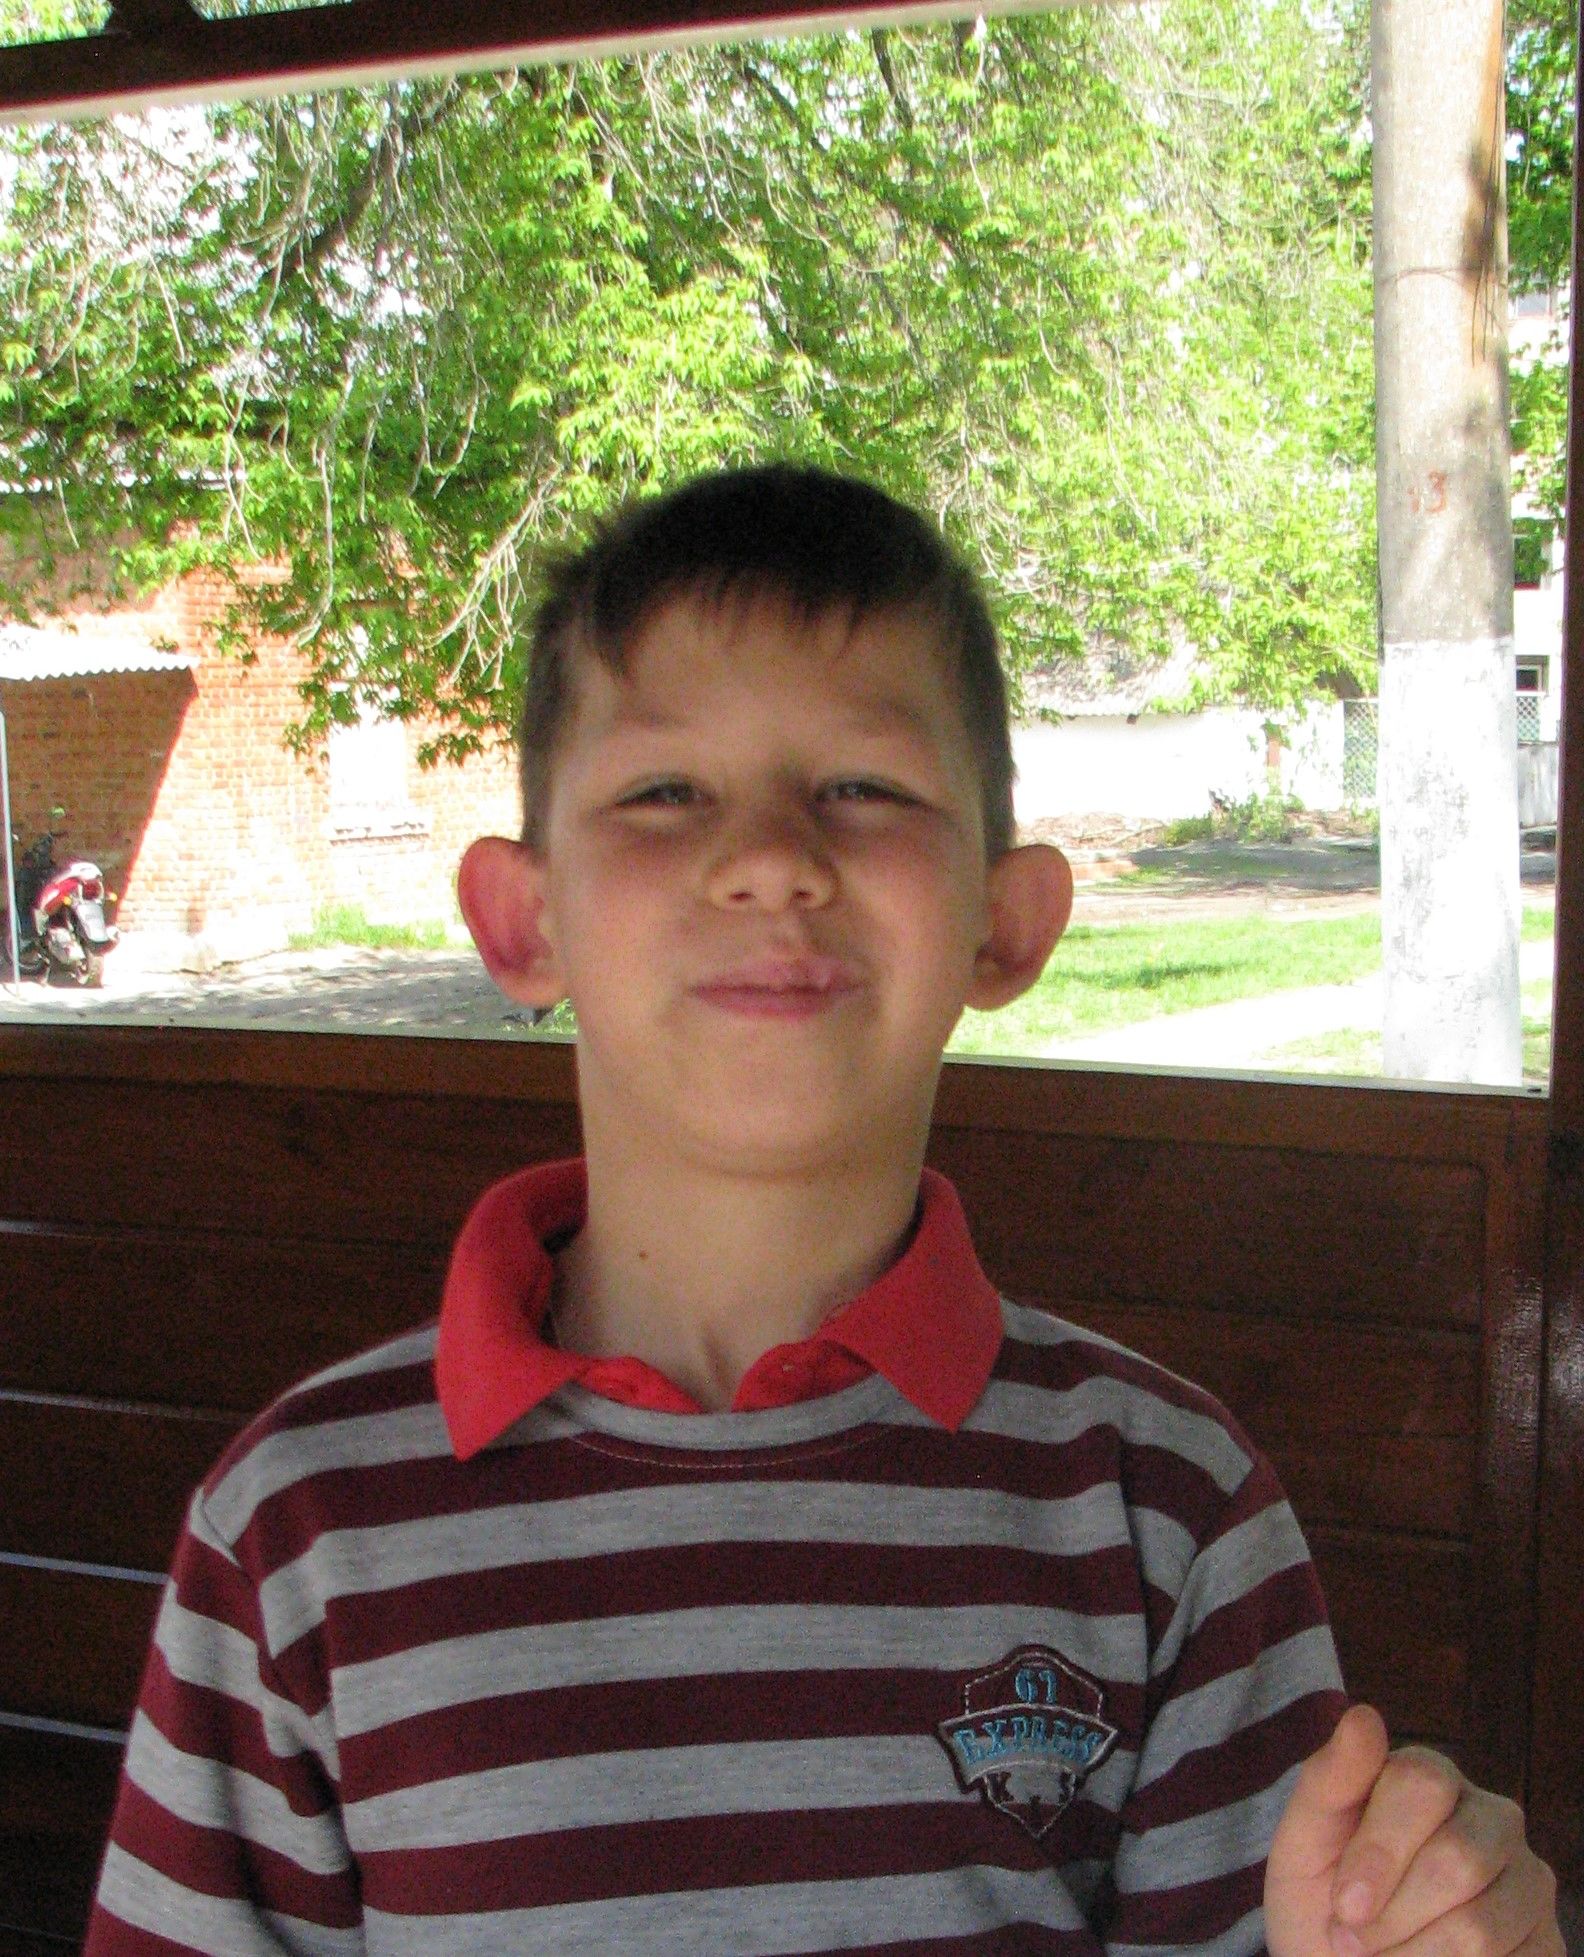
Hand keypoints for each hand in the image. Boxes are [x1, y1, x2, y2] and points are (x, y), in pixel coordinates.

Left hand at [1265, 1703, 1561, 1956]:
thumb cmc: (1327, 1896)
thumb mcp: (1308, 1838)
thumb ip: (1331, 1779)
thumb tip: (1363, 1716)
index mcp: (1432, 1778)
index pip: (1423, 1785)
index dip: (1380, 1852)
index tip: (1344, 1905)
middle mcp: (1492, 1819)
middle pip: (1458, 1860)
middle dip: (1392, 1912)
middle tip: (1351, 1940)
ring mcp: (1528, 1881)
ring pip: (1480, 1926)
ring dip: (1414, 1955)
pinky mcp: (1547, 1942)